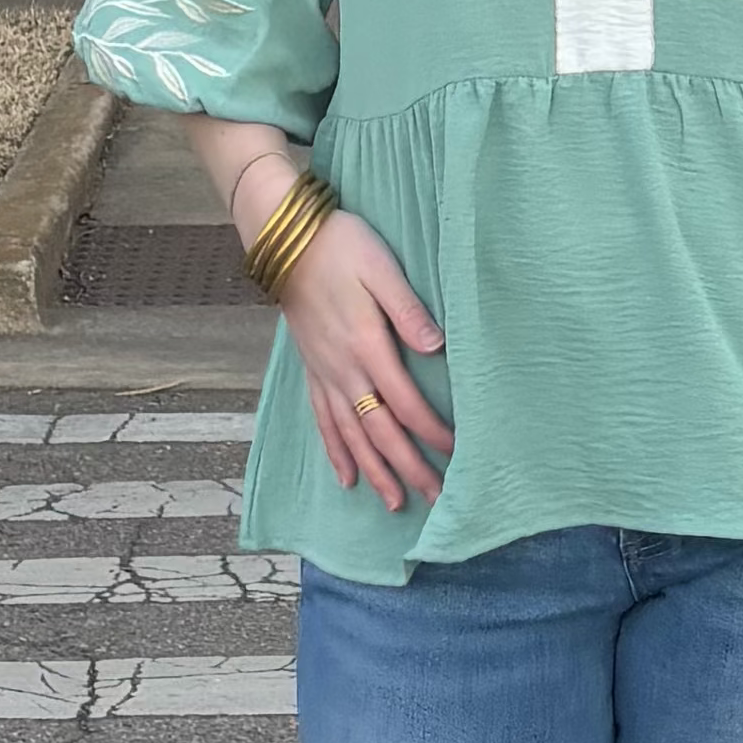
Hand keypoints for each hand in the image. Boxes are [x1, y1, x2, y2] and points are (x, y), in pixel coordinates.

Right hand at [279, 206, 450, 510]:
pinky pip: (323, 420)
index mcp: (367, 345)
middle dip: (409, 468)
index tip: (457, 453)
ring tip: (396, 503)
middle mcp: (344, 369)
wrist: (285, 238)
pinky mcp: (312, 370)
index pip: (405, 402)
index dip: (431, 432)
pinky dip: (336, 452)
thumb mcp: (382, 268)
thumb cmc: (341, 246)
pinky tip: (347, 478)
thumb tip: (438, 348)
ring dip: (375, 472)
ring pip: (351, 435)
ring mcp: (325, 373)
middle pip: (380, 431)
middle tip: (437, 500)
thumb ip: (408, 310)